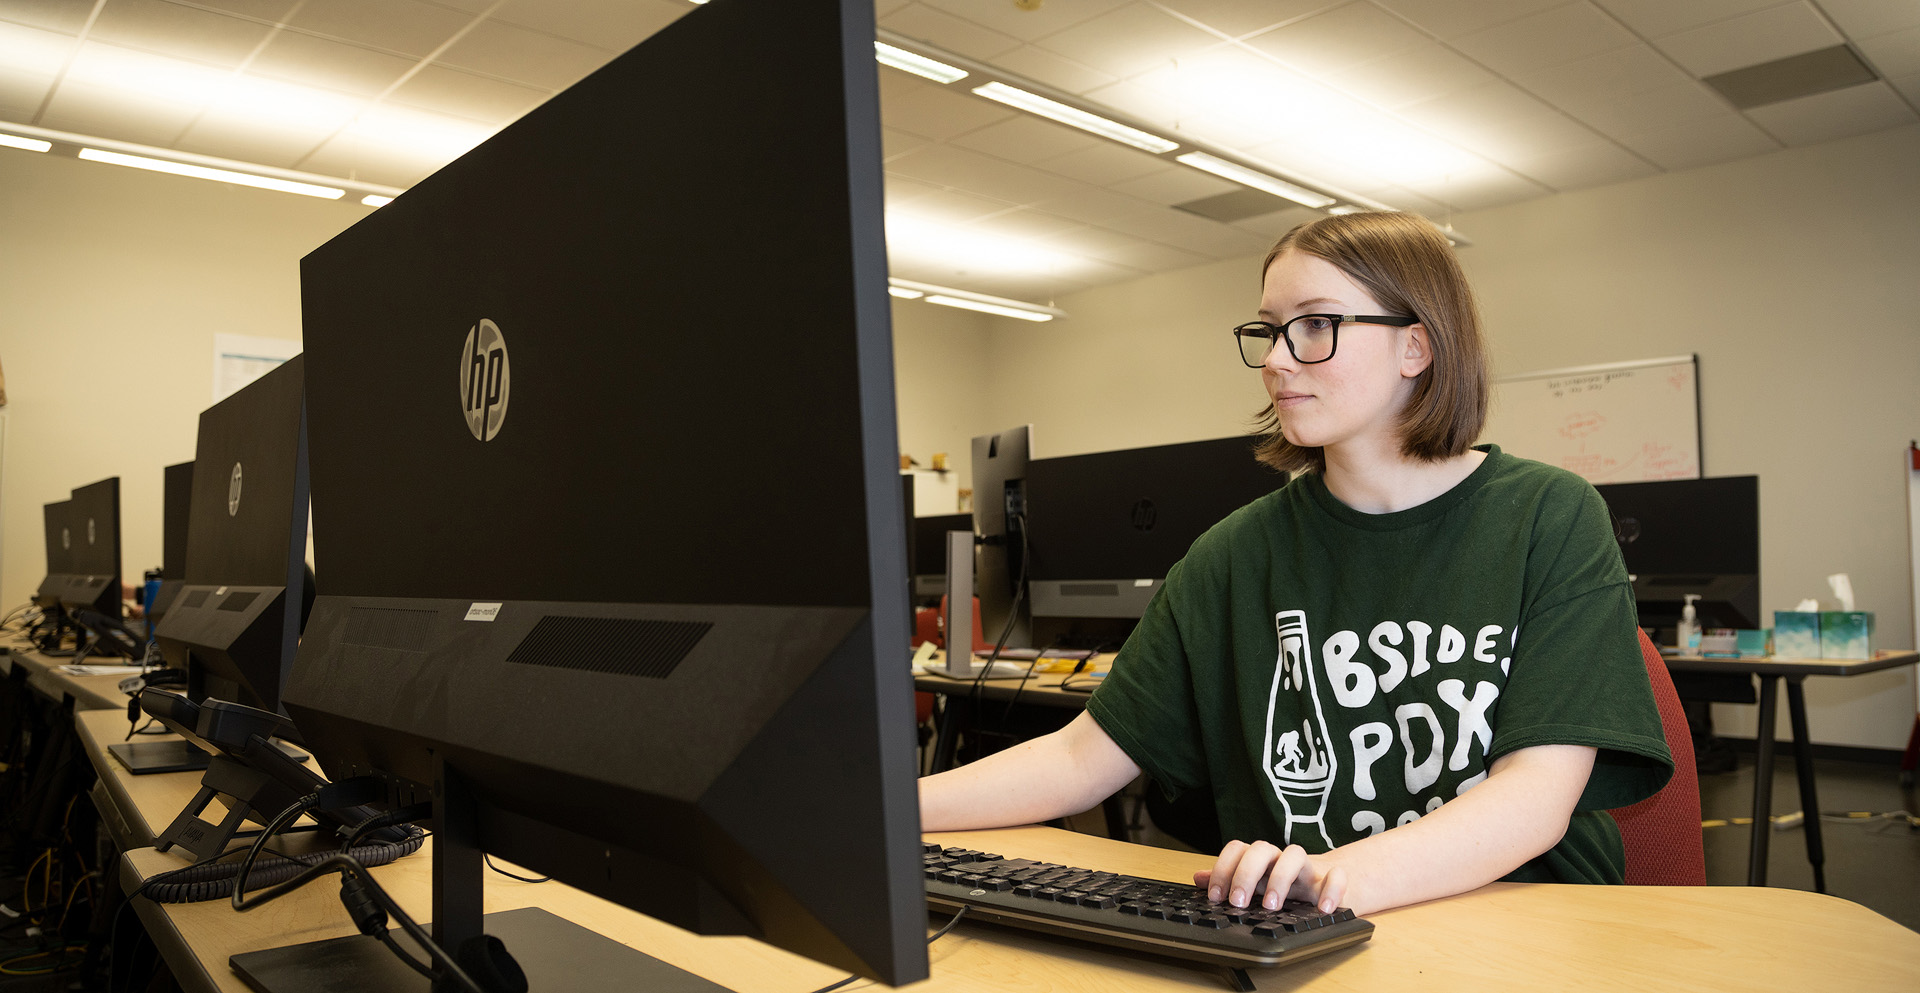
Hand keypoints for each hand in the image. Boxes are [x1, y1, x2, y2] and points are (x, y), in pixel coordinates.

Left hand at [1194, 839, 1347, 913]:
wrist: (1330, 883)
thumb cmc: (1288, 885)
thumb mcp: (1257, 884)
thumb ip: (1229, 880)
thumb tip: (1198, 878)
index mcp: (1261, 860)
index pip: (1238, 849)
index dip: (1223, 869)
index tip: (1216, 897)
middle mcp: (1281, 858)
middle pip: (1262, 849)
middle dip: (1246, 874)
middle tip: (1238, 902)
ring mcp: (1308, 867)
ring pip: (1295, 854)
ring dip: (1281, 878)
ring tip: (1272, 906)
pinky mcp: (1333, 879)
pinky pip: (1337, 876)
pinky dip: (1332, 890)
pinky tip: (1323, 909)